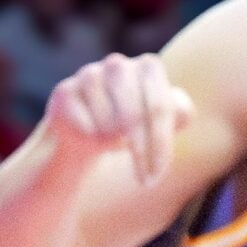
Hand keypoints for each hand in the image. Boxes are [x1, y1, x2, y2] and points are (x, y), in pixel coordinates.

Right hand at [44, 51, 193, 184]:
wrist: (86, 129)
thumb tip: (181, 113)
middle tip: (145, 181)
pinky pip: (83, 127)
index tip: (158, 175)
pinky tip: (89, 135)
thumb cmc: (132, 125)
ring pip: (106, 125)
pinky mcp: (65, 90)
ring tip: (112, 139)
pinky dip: (89, 139)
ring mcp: (89, 74)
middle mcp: (118, 65)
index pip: (159, 109)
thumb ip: (180, 113)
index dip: (160, 145)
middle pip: (132, 117)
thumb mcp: (165, 121)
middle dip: (140, 153)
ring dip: (111, 143)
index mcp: (149, 67)